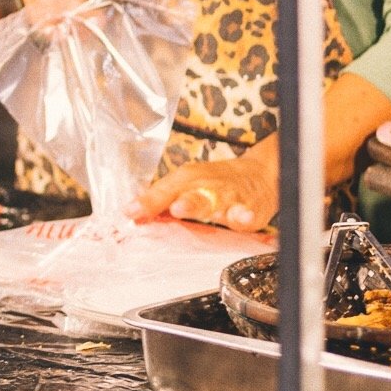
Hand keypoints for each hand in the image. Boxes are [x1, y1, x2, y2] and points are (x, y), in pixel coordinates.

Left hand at [135, 154, 277, 231]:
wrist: (260, 175)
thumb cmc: (215, 183)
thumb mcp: (186, 185)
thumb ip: (159, 201)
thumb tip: (129, 213)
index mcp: (187, 180)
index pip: (165, 191)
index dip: (148, 203)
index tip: (130, 212)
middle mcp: (206, 188)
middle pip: (191, 195)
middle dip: (180, 202)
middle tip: (170, 207)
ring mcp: (228, 199)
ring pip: (215, 203)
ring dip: (201, 206)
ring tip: (185, 208)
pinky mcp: (249, 211)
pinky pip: (246, 215)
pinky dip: (244, 215)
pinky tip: (242, 216)